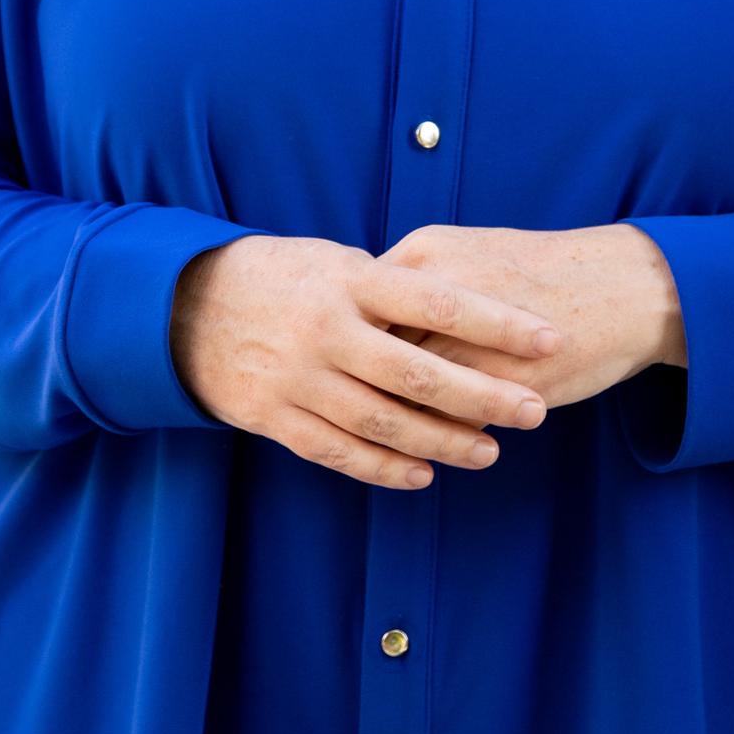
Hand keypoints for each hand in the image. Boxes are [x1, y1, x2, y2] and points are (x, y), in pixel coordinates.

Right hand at [169, 233, 565, 490]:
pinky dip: (386, 468)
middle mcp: (327, 331)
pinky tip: (425, 472)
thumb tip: (465, 309)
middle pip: (419, 374)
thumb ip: (391, 287)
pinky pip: (340, 453)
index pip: (439, 304)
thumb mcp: (334, 260)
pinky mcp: (275, 418)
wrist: (183, 305)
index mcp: (349, 281)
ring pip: (385, 422)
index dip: (499, 324)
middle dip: (485, 396)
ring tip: (490, 451)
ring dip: (444, 441)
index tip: (549, 339)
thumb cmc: (280, 275)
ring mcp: (299, 379)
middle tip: (535, 411)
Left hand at [372, 222, 684, 412]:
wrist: (625, 286)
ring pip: (406, 393)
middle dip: (359, 383)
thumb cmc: (543, 272)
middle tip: (351, 404)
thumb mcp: (472, 254)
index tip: (344, 361)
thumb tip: (367, 319)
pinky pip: (449, 421)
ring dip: (395, 419)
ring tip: (391, 434)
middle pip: (371, 351)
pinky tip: (436, 445)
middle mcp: (438, 293)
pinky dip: (437, 436)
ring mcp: (470, 341)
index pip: (357, 306)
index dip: (348, 340)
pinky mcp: (503, 385)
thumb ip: (418, 284)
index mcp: (425, 254)